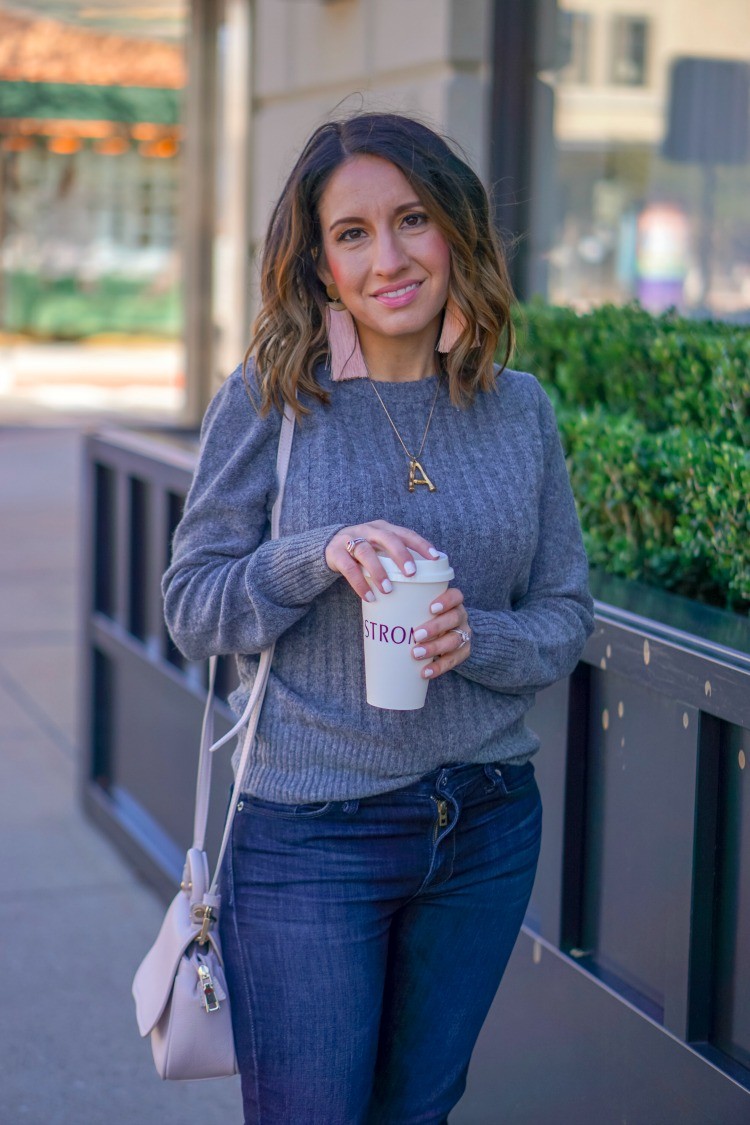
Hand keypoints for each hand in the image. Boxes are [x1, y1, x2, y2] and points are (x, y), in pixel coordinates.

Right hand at [325, 520, 440, 601]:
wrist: (328, 545)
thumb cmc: (363, 551)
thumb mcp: (380, 548)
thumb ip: (395, 557)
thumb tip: (426, 579)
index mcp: (384, 528)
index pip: (405, 533)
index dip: (421, 544)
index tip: (435, 558)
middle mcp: (368, 530)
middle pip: (387, 538)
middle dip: (401, 555)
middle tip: (411, 573)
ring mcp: (350, 539)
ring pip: (366, 552)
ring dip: (379, 571)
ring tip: (388, 590)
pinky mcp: (336, 553)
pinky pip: (349, 568)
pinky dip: (360, 583)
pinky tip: (369, 596)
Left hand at [411, 586, 470, 680]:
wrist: (445, 635)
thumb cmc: (423, 618)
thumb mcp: (418, 609)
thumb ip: (405, 605)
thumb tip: (371, 601)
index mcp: (452, 602)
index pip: (456, 596)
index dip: (446, 601)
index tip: (430, 608)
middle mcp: (460, 616)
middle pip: (454, 619)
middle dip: (435, 627)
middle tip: (415, 635)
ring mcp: (464, 634)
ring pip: (455, 640)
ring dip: (435, 648)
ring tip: (416, 654)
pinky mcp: (463, 652)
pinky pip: (454, 660)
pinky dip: (439, 667)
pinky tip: (425, 672)